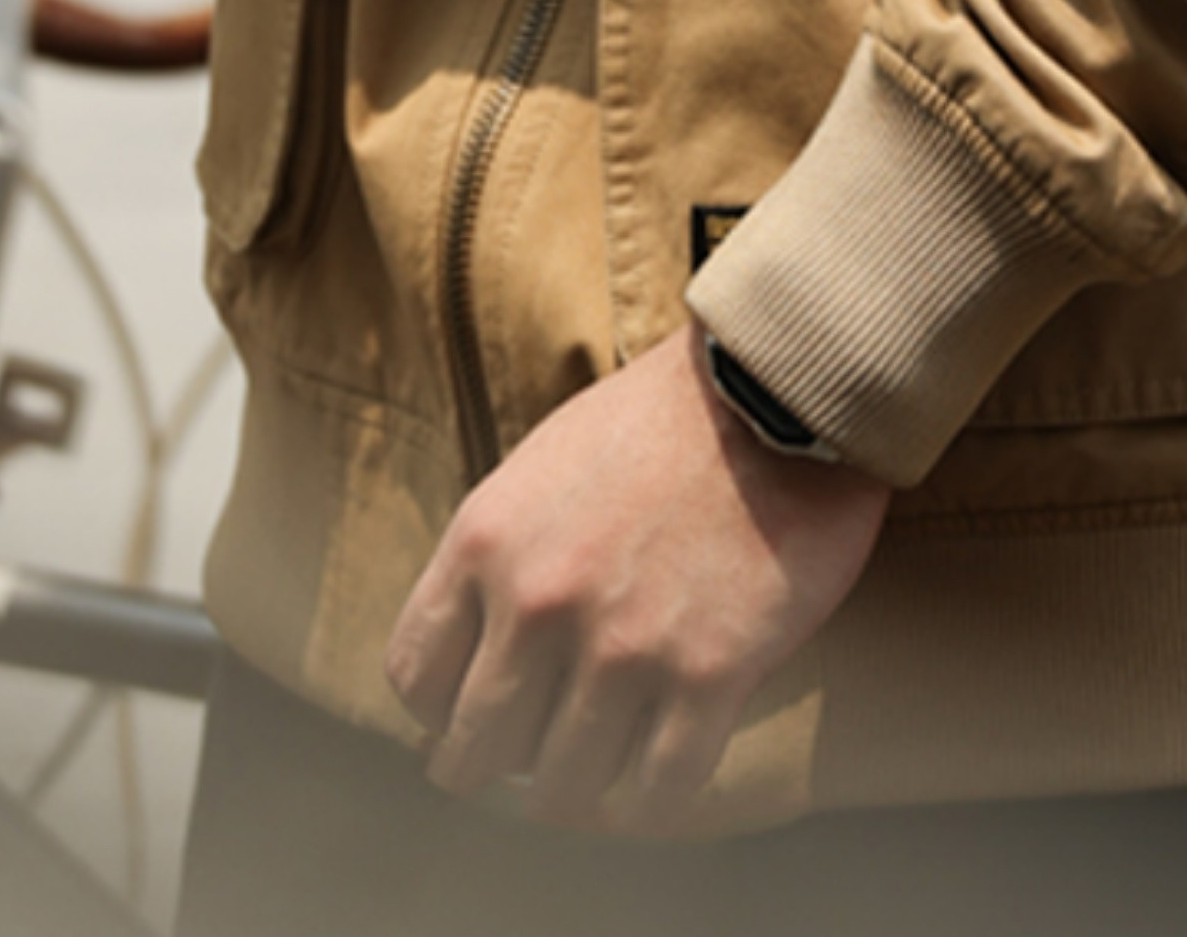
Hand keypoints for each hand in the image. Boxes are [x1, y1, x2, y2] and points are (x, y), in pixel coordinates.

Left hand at [384, 327, 891, 835]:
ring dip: (574, 790)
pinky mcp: (710, 675)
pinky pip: (658, 790)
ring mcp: (625, 645)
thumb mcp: (538, 466)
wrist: (771, 386)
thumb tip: (473, 646)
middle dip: (496, 767)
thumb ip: (498, 554)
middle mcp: (541, 601)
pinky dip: (649, 800)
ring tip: (590, 777)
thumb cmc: (654, 421)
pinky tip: (655, 780)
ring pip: (564, 787)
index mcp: (486, 540)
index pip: (415, 678)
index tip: (464, 719)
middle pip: (478, 749)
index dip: (439, 712)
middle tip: (524, 765)